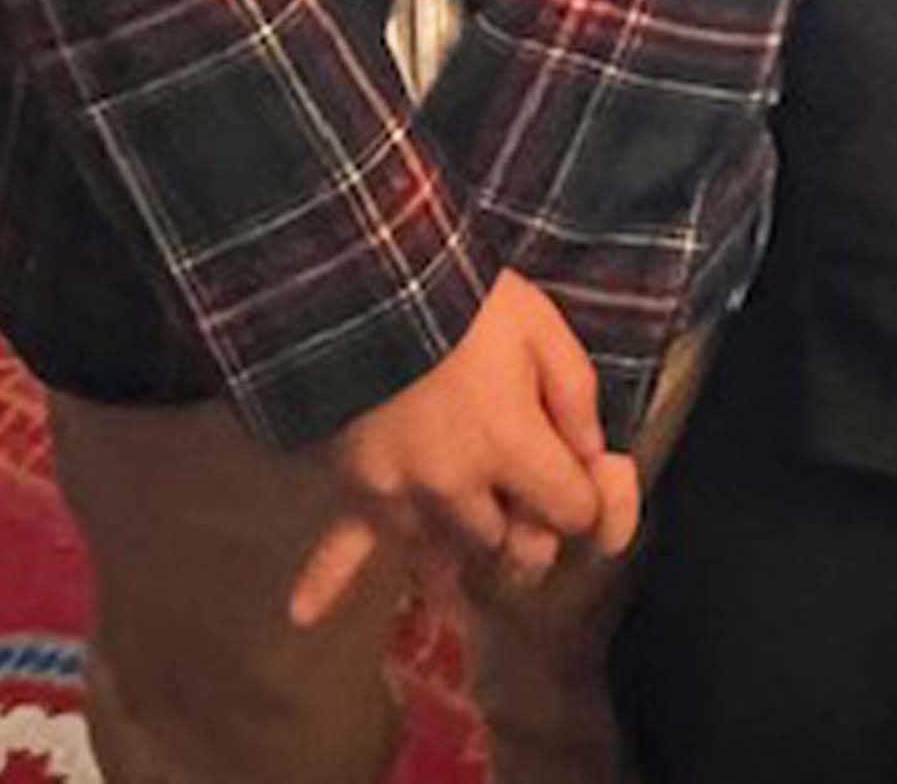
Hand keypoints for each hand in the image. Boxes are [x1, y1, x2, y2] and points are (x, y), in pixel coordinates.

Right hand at [288, 272, 636, 625]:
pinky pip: (339, 546)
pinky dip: (324, 581)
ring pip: (444, 557)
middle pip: (508, 546)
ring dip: (461, 545)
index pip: (572, 515)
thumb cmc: (466, 301)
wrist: (370, 283)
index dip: (585, 495)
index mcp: (512, 447)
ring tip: (465, 529)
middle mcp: (457, 491)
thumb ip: (578, 397)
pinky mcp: (353, 489)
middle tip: (521, 482)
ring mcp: (399, 497)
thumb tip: (593, 458)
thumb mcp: (543, 327)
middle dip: (524, 521)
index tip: (577, 465)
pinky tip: (303, 613)